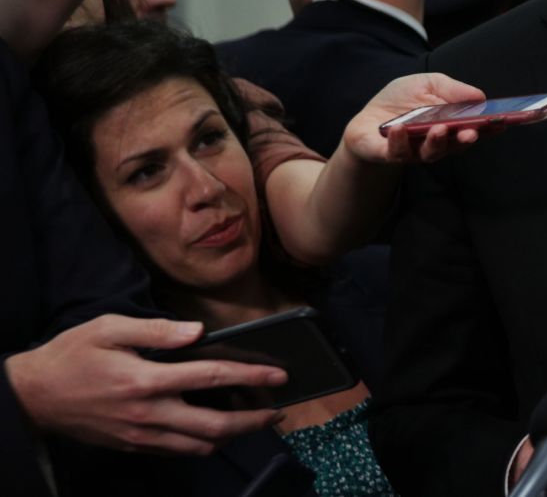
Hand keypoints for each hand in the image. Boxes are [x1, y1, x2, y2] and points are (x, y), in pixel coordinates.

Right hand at [2, 315, 286, 454]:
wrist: (33, 396)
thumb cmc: (71, 356)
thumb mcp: (107, 328)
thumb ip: (156, 329)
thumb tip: (198, 330)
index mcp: (146, 380)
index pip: (212, 378)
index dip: (251, 377)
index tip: (279, 376)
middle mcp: (149, 413)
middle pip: (215, 425)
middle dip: (253, 420)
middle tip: (278, 411)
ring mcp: (141, 435)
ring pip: (199, 445)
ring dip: (231, 436)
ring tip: (253, 421)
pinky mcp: (132, 446)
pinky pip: (176, 452)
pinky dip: (202, 444)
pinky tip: (214, 430)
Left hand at [342, 72, 491, 163]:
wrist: (367, 119)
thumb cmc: (401, 101)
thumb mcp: (427, 83)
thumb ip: (452, 89)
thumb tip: (480, 96)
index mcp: (449, 127)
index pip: (473, 129)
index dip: (488, 128)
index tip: (502, 123)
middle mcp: (435, 143)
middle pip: (454, 145)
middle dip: (464, 139)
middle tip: (470, 133)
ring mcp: (413, 151)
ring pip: (429, 153)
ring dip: (436, 142)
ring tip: (438, 129)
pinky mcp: (387, 155)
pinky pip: (395, 153)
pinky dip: (398, 141)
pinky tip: (399, 128)